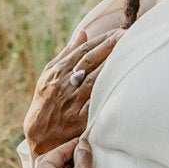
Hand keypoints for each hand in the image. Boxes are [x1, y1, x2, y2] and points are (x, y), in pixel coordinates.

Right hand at [22, 22, 124, 157]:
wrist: (39, 136)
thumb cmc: (46, 101)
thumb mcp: (50, 75)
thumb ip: (67, 53)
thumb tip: (84, 33)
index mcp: (58, 72)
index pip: (83, 51)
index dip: (102, 40)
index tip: (118, 31)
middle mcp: (65, 84)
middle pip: (90, 61)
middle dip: (109, 46)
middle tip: (128, 35)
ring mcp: (72, 101)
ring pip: (94, 79)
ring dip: (111, 65)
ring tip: (129, 54)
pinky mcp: (79, 119)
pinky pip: (95, 104)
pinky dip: (107, 93)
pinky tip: (121, 84)